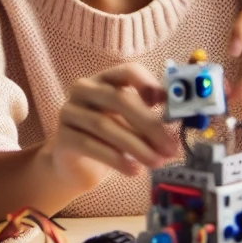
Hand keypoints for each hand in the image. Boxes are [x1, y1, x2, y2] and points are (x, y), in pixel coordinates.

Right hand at [45, 64, 180, 189]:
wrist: (77, 167)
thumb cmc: (110, 140)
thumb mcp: (132, 125)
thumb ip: (151, 119)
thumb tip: (178, 123)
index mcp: (105, 79)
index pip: (127, 71)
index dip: (148, 84)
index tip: (166, 103)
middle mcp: (84, 90)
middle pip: (118, 99)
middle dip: (149, 124)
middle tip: (170, 146)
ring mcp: (70, 112)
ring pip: (105, 125)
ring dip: (136, 146)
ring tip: (156, 162)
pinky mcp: (63, 137)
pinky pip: (90, 145)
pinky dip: (116, 159)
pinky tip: (134, 170)